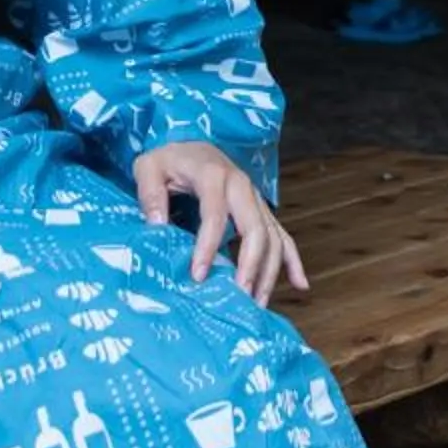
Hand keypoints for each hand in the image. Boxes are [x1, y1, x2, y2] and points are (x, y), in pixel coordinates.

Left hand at [134, 143, 308, 309]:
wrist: (192, 145)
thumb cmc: (170, 160)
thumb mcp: (148, 168)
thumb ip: (150, 194)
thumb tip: (157, 226)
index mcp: (214, 176)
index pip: (215, 215)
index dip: (208, 247)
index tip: (198, 276)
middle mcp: (242, 186)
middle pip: (256, 228)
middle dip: (250, 264)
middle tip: (239, 295)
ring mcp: (255, 199)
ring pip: (273, 237)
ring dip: (269, 271)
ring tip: (257, 302)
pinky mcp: (261, 210)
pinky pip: (283, 236)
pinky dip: (293, 260)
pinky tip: (299, 284)